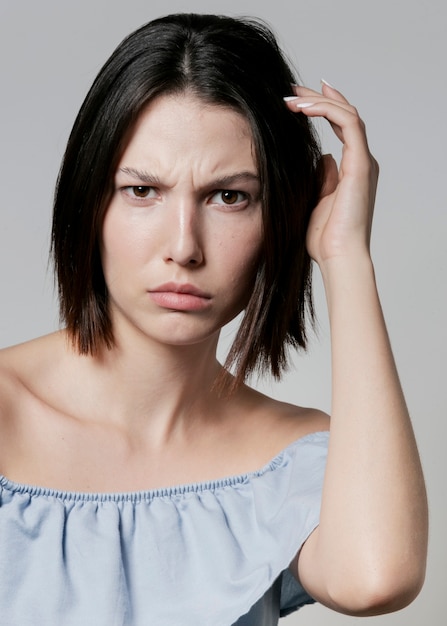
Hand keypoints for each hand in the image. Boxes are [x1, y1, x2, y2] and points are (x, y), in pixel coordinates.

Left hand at [285, 82, 378, 266]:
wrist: (338, 257)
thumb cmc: (325, 238)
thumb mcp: (315, 200)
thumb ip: (320, 178)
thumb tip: (322, 158)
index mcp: (352, 169)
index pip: (340, 126)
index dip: (321, 107)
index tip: (296, 99)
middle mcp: (361, 161)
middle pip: (344, 114)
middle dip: (317, 97)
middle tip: (290, 89)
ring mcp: (363, 162)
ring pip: (347, 114)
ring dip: (318, 101)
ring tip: (290, 98)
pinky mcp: (361, 165)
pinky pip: (347, 124)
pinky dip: (326, 111)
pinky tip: (302, 108)